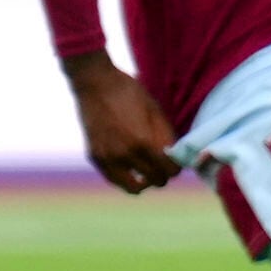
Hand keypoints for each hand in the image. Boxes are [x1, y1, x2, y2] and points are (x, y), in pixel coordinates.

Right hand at [63, 54, 182, 194]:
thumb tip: (175, 157)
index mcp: (143, 142)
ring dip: (145, 182)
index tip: (177, 162)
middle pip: (154, 180)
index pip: (169, 170)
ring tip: (149, 172)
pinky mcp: (94, 157)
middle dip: (164, 175)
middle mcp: (124, 155)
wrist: (95, 83)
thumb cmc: (129, 92)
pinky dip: (126, 178)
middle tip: (165, 166)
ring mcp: (106, 158)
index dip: (177, 168)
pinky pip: (114, 180)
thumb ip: (165, 137)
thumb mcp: (155, 111)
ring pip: (132, 188)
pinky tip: (132, 169)